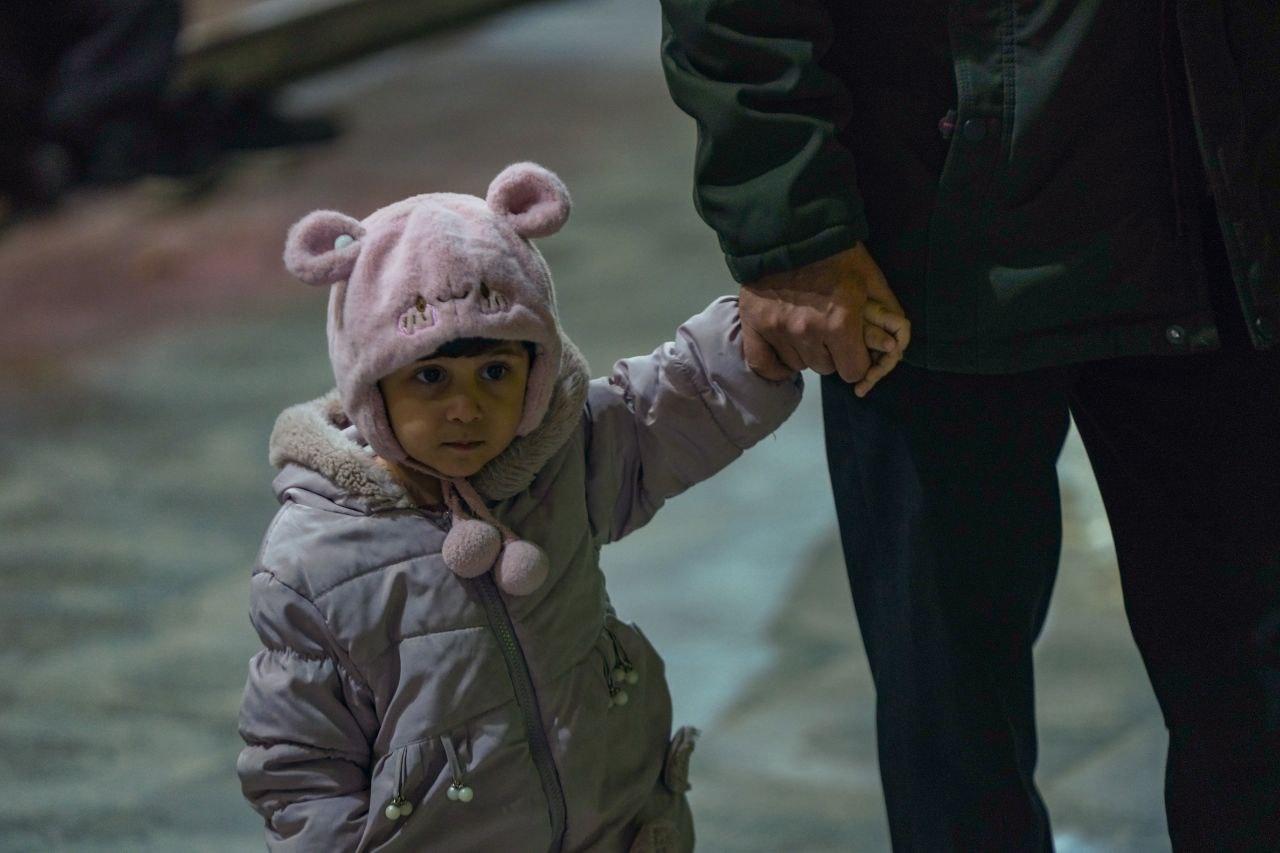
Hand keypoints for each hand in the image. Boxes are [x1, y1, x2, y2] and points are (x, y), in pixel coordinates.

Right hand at [739, 242, 909, 393]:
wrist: (791, 228)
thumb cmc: (837, 252)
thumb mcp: (870, 278)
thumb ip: (886, 314)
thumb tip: (894, 346)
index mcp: (840, 323)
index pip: (853, 371)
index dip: (858, 361)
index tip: (855, 349)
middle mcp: (807, 332)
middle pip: (826, 369)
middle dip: (832, 354)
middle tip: (830, 331)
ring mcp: (777, 330)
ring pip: (798, 365)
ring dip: (805, 353)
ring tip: (806, 329)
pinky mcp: (754, 325)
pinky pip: (763, 364)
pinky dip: (775, 365)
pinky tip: (784, 355)